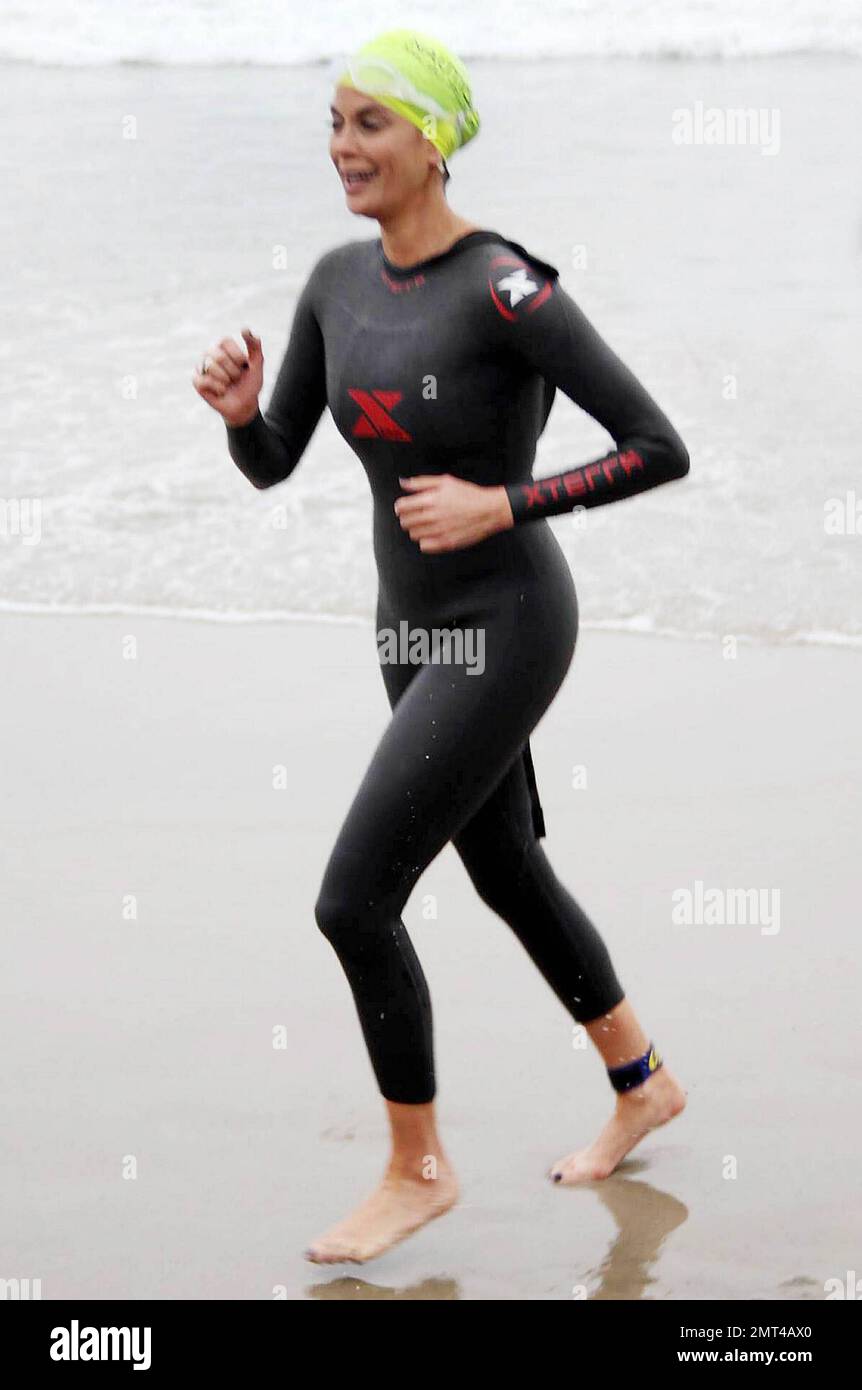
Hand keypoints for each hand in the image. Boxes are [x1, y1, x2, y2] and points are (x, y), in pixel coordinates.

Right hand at [192, 330, 263, 426]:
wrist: (245, 405)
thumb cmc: (250, 383)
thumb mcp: (257, 364)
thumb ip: (254, 346)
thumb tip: (244, 329)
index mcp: (223, 346)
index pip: (225, 341)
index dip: (237, 355)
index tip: (244, 365)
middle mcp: (210, 353)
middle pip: (218, 356)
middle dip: (233, 371)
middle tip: (236, 377)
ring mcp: (201, 366)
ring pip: (211, 368)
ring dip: (226, 380)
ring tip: (229, 384)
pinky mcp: (197, 381)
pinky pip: (204, 381)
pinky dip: (217, 388)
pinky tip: (221, 391)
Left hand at [394, 474, 513, 552]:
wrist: (490, 510)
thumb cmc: (469, 494)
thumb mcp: (445, 482)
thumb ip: (421, 482)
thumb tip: (403, 483)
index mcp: (431, 500)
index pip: (402, 507)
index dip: (400, 507)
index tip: (403, 508)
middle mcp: (433, 516)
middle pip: (405, 522)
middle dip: (407, 518)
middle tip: (416, 516)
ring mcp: (439, 531)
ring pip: (413, 534)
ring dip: (416, 529)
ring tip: (426, 524)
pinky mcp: (446, 543)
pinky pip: (424, 546)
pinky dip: (425, 541)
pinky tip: (432, 534)